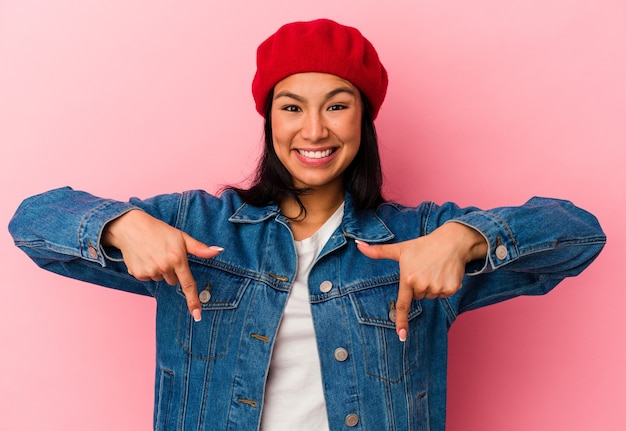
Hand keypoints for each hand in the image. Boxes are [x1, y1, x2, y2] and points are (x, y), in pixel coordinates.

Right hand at [102, 210, 222, 320]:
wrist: (130, 227)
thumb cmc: (159, 231)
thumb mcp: (181, 237)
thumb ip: (199, 248)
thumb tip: (218, 251)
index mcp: (177, 258)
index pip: (188, 284)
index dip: (193, 301)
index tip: (197, 316)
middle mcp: (164, 267)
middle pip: (174, 281)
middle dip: (172, 272)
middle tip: (165, 255)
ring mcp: (150, 271)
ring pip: (160, 279)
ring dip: (159, 270)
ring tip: (153, 254)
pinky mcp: (137, 273)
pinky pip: (148, 278)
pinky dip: (147, 270)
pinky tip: (144, 257)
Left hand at [356, 222, 486, 340]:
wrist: (452, 241)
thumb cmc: (423, 245)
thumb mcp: (400, 249)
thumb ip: (378, 251)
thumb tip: (358, 244)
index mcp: (408, 278)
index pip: (403, 305)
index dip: (401, 321)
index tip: (401, 336)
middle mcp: (422, 286)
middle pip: (418, 296)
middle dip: (419, 286)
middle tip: (423, 269)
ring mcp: (437, 288)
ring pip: (430, 296)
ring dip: (431, 286)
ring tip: (434, 269)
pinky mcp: (451, 289)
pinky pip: (443, 294)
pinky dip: (444, 286)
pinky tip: (444, 272)